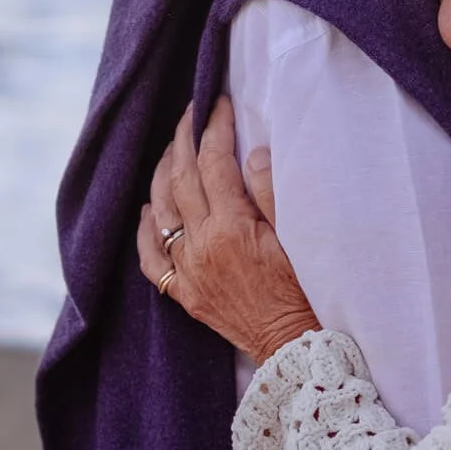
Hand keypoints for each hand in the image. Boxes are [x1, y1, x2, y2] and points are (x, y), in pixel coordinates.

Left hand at [137, 97, 320, 363]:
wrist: (294, 346)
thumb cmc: (305, 290)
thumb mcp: (298, 237)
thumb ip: (272, 193)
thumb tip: (253, 152)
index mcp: (232, 228)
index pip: (215, 164)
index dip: (215, 128)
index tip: (218, 103)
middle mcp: (202, 246)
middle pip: (181, 179)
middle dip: (184, 139)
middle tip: (190, 112)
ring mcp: (187, 271)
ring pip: (160, 211)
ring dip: (162, 173)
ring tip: (172, 149)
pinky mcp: (183, 293)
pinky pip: (150, 257)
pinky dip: (146, 228)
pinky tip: (148, 209)